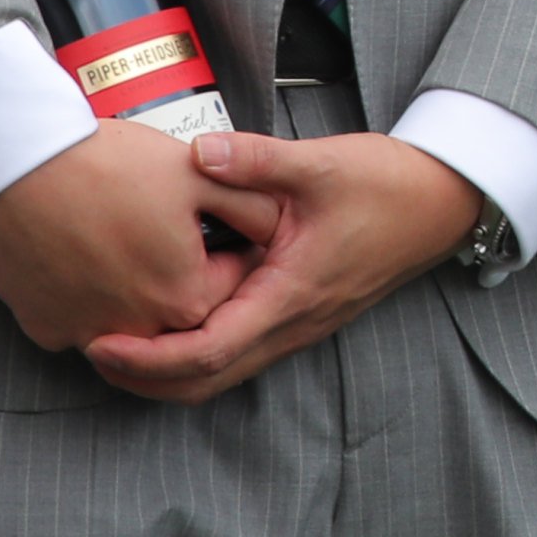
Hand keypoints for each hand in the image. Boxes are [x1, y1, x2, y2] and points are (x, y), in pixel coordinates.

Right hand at [0, 121, 284, 350]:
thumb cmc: (111, 167)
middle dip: (183, 272)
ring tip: (126, 236)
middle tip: (166, 228)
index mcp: (184, 299)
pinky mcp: (42, 327)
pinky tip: (85, 252)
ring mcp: (82, 334)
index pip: (229, 286)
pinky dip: (87, 295)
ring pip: (128, 322)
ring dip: (135, 289)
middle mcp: (136, 332)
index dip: (228, 249)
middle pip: (178, 311)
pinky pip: (79, 319)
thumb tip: (276, 226)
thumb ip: (251, 205)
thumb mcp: (199, 176)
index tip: (211, 222)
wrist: (21, 167)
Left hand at [80, 132, 483, 403]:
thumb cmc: (389, 184)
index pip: (207, 352)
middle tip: (91, 348)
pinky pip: (238, 352)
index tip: (99, 342)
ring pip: (220, 374)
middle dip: (142, 376)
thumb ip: (255, 160)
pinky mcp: (301, 314)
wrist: (445, 200)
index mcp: (292, 295)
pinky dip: (193, 352)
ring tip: (120, 339)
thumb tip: (197, 153)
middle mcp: (293, 324)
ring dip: (165, 369)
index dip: (147, 356)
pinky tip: (171, 318)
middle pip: (204, 382)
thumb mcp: (321, 163)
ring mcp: (299, 325)